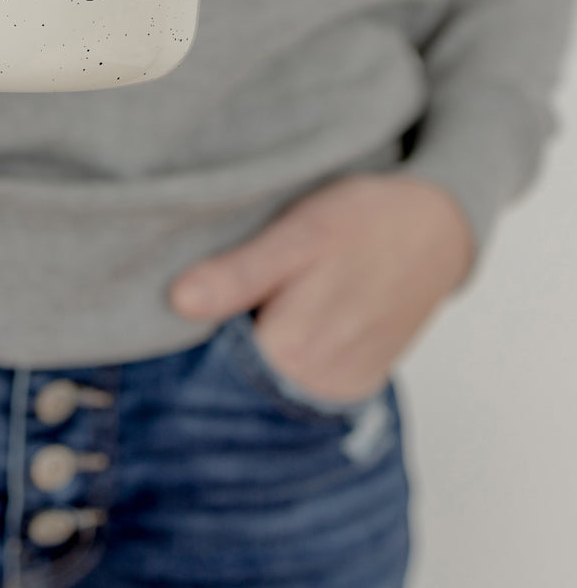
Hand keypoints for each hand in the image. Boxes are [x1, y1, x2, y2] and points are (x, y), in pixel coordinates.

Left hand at [169, 173, 475, 401]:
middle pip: (236, 378)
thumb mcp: (296, 235)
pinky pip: (301, 382)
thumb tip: (179, 302)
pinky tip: (288, 314)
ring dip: (251, 348)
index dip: (184, 336)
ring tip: (262, 296)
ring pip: (267, 381)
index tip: (176, 302)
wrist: (434, 226)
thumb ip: (238, 275)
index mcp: (292, 351)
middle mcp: (318, 385)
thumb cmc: (362, 221)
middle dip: (217, 342)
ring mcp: (340, 389)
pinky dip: (284, 354)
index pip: (209, 367)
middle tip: (222, 288)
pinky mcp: (356, 383)